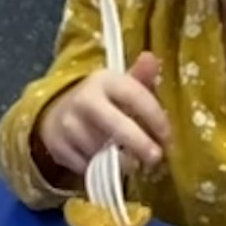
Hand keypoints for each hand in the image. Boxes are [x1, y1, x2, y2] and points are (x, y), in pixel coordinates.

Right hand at [34, 50, 168, 175]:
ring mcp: (68, 124)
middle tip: (155, 158)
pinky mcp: (58, 146)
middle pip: (117, 126)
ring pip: (102, 150)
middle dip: (139, 144)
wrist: (57, 112)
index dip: (155, 117)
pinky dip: (98, 167)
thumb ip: (141, 77)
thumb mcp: (120, 86)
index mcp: (104, 81)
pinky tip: (103, 161)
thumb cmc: (102, 101)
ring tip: (127, 158)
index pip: (135, 95)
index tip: (168, 136)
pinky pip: (86, 165)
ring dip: (119, 160)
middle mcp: (84, 100)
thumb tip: (151, 58)